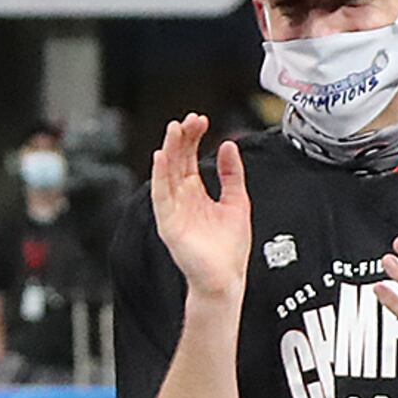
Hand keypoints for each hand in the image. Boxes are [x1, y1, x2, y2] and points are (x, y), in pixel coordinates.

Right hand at [148, 114, 251, 303]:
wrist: (226, 279)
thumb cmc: (229, 248)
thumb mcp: (238, 202)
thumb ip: (232, 174)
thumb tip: (229, 145)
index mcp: (196, 193)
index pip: (189, 158)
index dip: (194, 138)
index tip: (201, 120)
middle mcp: (182, 198)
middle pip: (177, 160)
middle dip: (182, 138)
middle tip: (190, 119)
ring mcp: (173, 209)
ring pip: (167, 172)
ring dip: (169, 149)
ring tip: (174, 129)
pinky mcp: (168, 222)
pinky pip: (160, 195)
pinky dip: (159, 175)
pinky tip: (161, 157)